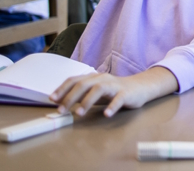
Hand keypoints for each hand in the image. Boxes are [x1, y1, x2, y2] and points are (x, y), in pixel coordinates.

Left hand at [50, 67, 177, 117]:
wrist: (140, 87)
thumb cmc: (114, 91)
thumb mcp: (95, 91)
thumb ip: (80, 95)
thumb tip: (59, 101)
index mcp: (94, 77)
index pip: (75, 80)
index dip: (62, 89)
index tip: (52, 99)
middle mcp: (103, 79)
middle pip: (84, 84)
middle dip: (70, 97)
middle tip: (61, 111)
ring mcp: (115, 85)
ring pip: (99, 89)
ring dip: (87, 101)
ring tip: (79, 113)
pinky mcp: (126, 93)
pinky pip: (119, 99)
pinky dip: (112, 106)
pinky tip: (106, 114)